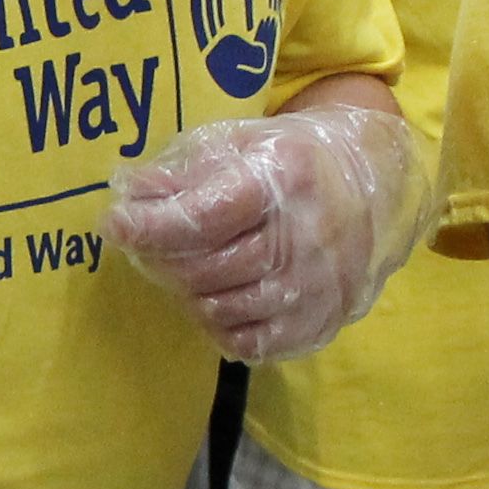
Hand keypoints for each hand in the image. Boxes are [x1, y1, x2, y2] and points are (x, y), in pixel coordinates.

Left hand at [104, 100, 429, 363]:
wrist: (373, 188)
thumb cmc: (290, 163)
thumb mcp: (240, 145)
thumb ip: (183, 171)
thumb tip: (130, 193)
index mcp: (286, 178)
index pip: (205, 216)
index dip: (151, 225)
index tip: (115, 224)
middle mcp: (307, 235)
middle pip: (206, 268)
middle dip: (162, 259)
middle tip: (147, 246)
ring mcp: (318, 286)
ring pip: (221, 309)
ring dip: (187, 292)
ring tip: (184, 268)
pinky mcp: (321, 322)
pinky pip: (249, 343)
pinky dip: (218, 324)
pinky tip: (215, 297)